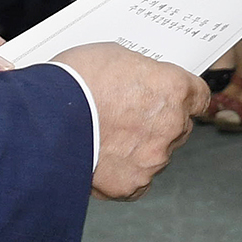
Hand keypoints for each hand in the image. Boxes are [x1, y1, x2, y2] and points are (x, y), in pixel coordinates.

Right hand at [59, 42, 208, 199]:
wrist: (42, 120)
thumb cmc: (73, 81)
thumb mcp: (113, 56)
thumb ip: (139, 73)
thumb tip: (141, 81)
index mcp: (173, 89)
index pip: (199, 96)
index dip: (184, 97)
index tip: (175, 99)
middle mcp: (171, 125)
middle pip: (179, 127)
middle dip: (158, 123)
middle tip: (128, 118)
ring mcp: (153, 158)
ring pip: (156, 155)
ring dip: (138, 149)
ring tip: (105, 137)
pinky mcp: (131, 184)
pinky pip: (135, 181)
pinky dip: (122, 174)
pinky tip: (102, 159)